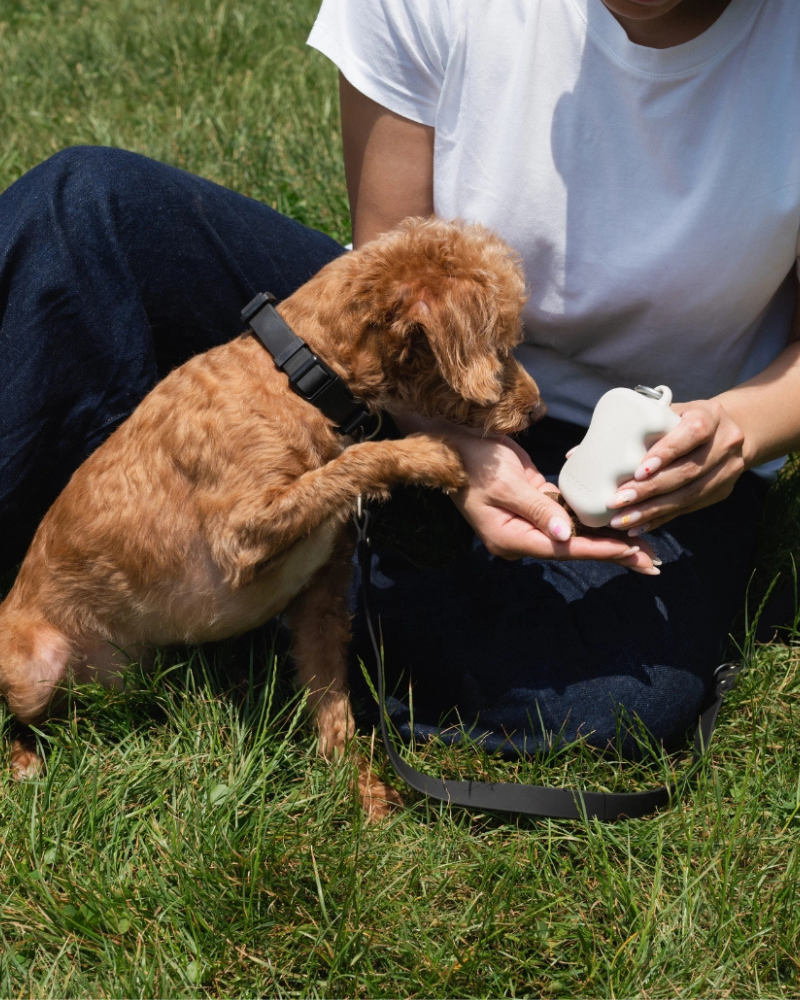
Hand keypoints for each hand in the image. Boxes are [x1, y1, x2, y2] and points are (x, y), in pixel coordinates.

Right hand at [447, 428, 659, 572]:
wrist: (453, 443)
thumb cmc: (475, 461)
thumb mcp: (506, 484)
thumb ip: (538, 509)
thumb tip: (566, 535)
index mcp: (511, 537)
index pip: (563, 548)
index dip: (599, 549)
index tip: (630, 551)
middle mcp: (522, 536)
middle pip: (576, 549)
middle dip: (615, 554)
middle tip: (652, 563)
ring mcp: (529, 523)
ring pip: (577, 536)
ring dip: (609, 539)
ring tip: (645, 548)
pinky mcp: (537, 506)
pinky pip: (570, 518)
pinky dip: (594, 522)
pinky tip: (619, 524)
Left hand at [606, 398, 745, 534]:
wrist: (726, 432)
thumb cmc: (681, 420)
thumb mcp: (667, 413)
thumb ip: (639, 427)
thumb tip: (584, 453)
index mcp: (710, 415)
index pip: (692, 433)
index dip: (666, 453)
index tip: (638, 471)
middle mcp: (725, 442)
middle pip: (688, 471)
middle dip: (650, 489)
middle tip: (618, 500)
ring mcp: (727, 469)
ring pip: (688, 495)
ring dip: (652, 510)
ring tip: (622, 519)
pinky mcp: (722, 491)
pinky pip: (689, 508)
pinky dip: (660, 518)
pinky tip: (637, 526)